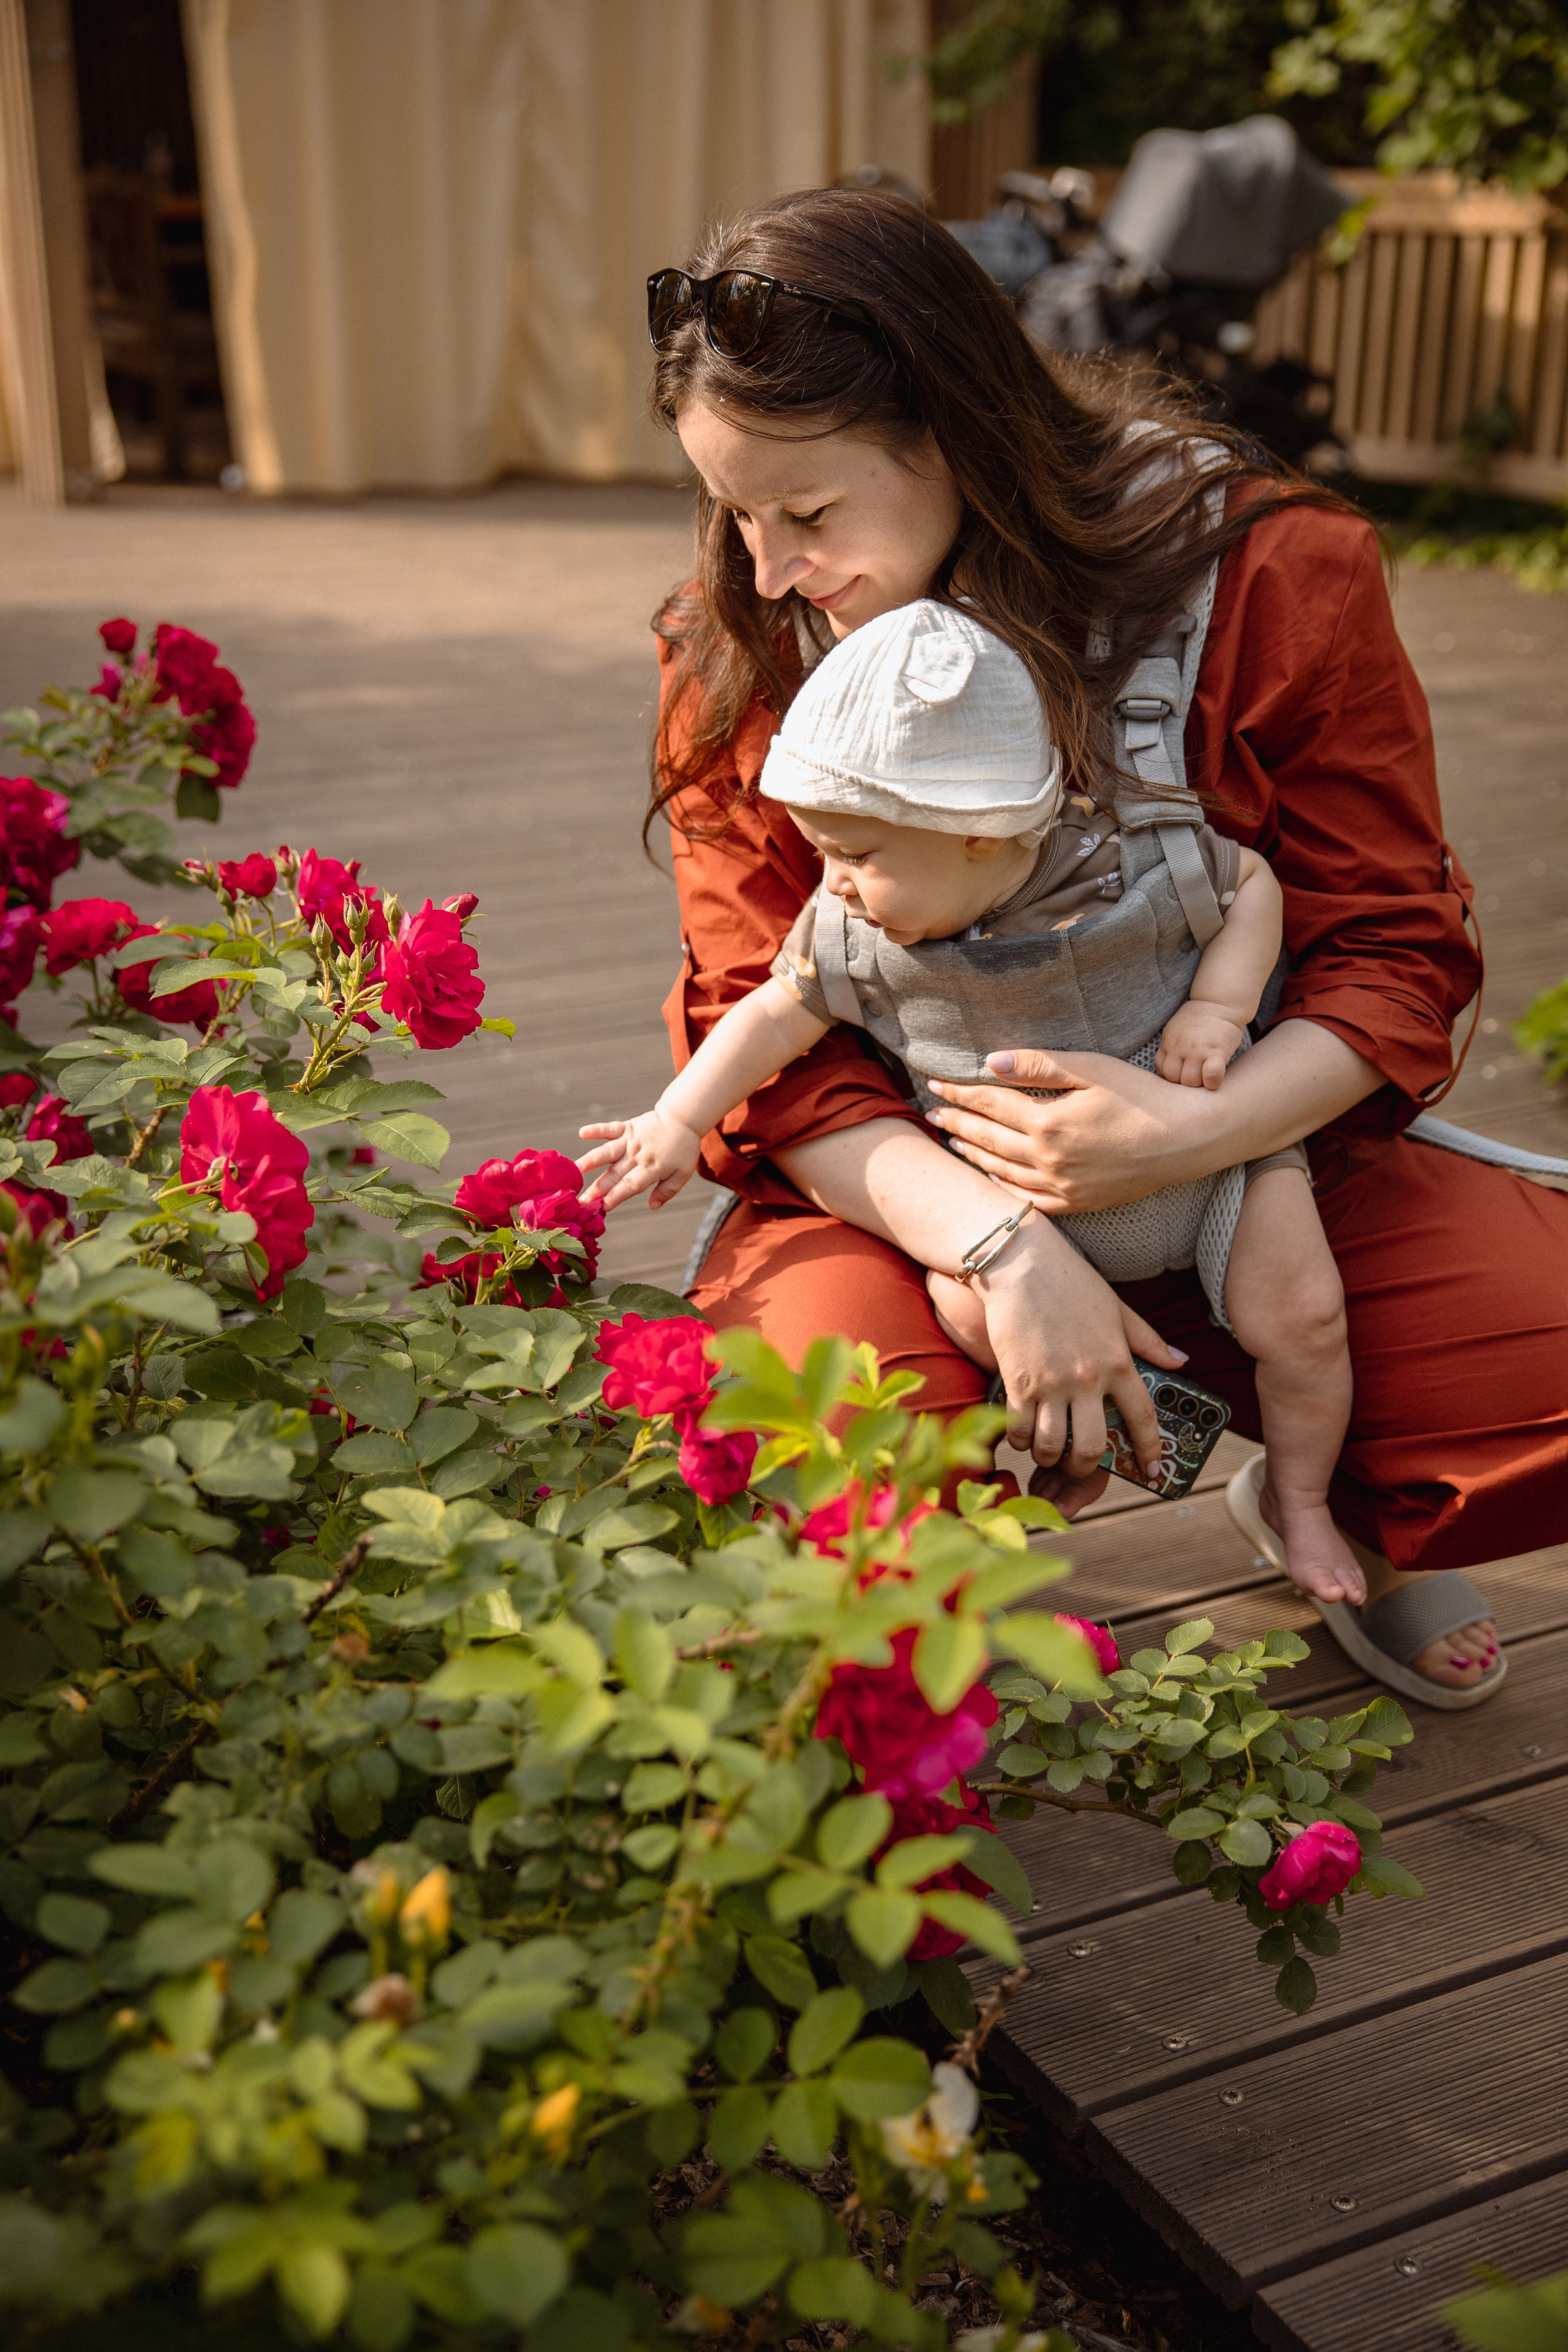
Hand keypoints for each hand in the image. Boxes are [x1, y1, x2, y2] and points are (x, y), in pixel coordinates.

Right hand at [577, 1108, 699, 1209]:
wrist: (683, 1118)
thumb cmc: (682, 1149)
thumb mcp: (682, 1174)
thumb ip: (667, 1191)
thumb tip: (652, 1206)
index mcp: (652, 1168)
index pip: (631, 1185)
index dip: (616, 1196)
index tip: (602, 1207)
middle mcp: (638, 1155)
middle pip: (615, 1174)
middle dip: (597, 1189)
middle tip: (580, 1201)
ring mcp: (631, 1140)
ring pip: (608, 1152)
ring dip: (590, 1161)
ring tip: (574, 1170)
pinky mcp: (628, 1127)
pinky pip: (610, 1128)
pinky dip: (597, 1129)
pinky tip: (583, 1133)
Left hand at [925, 1048, 1221, 1214]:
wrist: (1189, 1139)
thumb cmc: (1143, 1095)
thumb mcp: (1091, 1069)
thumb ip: (1037, 1066)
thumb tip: (988, 1062)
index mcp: (1049, 1123)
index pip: (990, 1104)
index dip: (960, 1091)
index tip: (935, 1082)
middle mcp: (1049, 1160)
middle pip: (989, 1139)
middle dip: (957, 1122)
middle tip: (931, 1112)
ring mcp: (1063, 1187)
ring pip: (1003, 1171)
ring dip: (973, 1154)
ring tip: (952, 1140)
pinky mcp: (1078, 1203)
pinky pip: (1028, 1200)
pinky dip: (1003, 1187)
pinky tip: (991, 1177)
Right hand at [973, 1215, 1186, 1484]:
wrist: (1021, 1263)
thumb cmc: (1071, 1282)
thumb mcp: (1118, 1309)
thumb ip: (1149, 1341)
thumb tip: (1180, 1361)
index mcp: (1117, 1361)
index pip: (1142, 1418)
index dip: (1149, 1450)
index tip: (1152, 1471)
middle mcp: (1086, 1379)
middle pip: (1090, 1447)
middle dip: (1085, 1468)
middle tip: (1079, 1466)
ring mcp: (1050, 1383)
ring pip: (1051, 1446)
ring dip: (1050, 1459)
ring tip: (1048, 1454)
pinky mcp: (1018, 1382)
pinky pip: (1019, 1430)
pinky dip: (1020, 1442)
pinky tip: (1022, 1436)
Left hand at [1157, 1004, 1245, 1091]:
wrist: (1218, 1002)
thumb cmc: (1199, 1020)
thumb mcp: (1175, 1030)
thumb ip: (1170, 1048)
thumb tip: (1166, 1071)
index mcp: (1168, 1043)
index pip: (1162, 1071)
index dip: (1174, 1076)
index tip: (1184, 1072)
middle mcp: (1179, 1047)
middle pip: (1174, 1079)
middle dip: (1185, 1082)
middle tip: (1197, 1074)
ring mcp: (1197, 1050)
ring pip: (1191, 1081)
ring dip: (1200, 1083)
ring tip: (1207, 1075)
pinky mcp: (1216, 1052)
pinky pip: (1211, 1076)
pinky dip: (1213, 1082)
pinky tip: (1216, 1078)